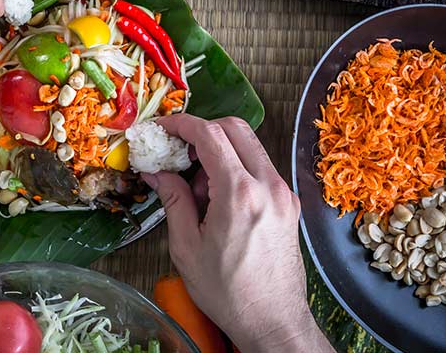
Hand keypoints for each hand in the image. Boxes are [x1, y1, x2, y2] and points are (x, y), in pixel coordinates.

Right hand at [143, 114, 332, 352]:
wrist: (272, 320)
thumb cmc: (230, 292)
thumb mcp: (187, 247)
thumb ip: (173, 200)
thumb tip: (157, 173)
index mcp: (240, 194)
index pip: (210, 135)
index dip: (181, 125)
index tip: (162, 128)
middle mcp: (268, 186)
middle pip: (235, 129)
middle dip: (202, 131)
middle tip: (177, 150)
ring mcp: (283, 194)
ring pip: (249, 147)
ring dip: (219, 152)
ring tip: (195, 187)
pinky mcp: (288, 204)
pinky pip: (259, 168)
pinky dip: (234, 169)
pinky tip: (216, 198)